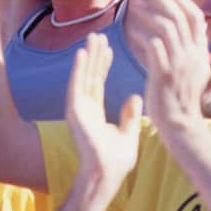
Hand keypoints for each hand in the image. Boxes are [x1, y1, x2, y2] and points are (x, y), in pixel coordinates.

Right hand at [67, 34, 141, 187]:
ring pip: (83, 77)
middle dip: (95, 56)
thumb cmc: (117, 160)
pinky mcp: (75, 112)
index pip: (98, 83)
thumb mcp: (128, 133)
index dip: (103, 65)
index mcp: (95, 113)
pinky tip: (82, 53)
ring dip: (87, 57)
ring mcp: (78, 110)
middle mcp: (85, 109)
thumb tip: (135, 96)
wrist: (108, 174)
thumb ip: (130, 115)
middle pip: (90, 76)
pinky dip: (78, 69)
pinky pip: (76, 86)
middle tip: (99, 36)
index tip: (109, 48)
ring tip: (92, 38)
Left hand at [128, 0, 209, 133]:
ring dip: (150, 12)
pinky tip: (131, 31)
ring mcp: (180, 64)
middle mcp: (194, 55)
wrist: (181, 126)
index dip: (181, 0)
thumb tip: (178, 37)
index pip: (196, 17)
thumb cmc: (181, 101)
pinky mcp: (165, 74)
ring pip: (167, 27)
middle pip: (180, 16)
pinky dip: (142, 35)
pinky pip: (154, 46)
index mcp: (201, 53)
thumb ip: (187, 53)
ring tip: (135, 4)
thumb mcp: (193, 73)